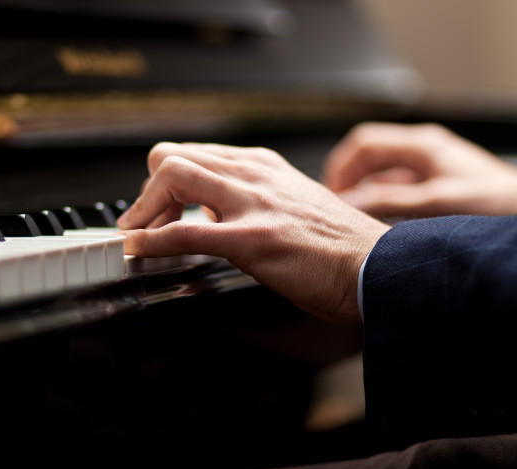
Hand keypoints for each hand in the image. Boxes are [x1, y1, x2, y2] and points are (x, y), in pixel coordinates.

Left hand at [117, 142, 389, 321]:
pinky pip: (183, 233)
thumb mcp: (293, 204)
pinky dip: (152, 241)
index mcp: (263, 166)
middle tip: (145, 222)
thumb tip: (216, 215)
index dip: (164, 182)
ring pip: (171, 177)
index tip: (157, 209)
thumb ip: (255, 201)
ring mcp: (252, 203)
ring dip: (143, 210)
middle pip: (171, 157)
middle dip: (146, 192)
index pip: (193, 154)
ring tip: (141, 236)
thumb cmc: (339, 245)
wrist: (375, 266)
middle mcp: (254, 174)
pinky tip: (141, 250)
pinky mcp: (252, 239)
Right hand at [322, 122, 516, 217]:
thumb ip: (392, 200)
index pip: (364, 143)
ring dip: (365, 192)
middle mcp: (424, 152)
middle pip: (369, 156)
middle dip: (348, 179)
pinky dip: (383, 202)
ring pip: (382, 174)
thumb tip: (352, 201)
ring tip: (353, 216)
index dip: (341, 167)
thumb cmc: (498, 204)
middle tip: (336, 205)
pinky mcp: (436, 186)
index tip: (330, 192)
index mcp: (422, 145)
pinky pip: (397, 189)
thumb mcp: (438, 202)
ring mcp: (430, 168)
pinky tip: (379, 222)